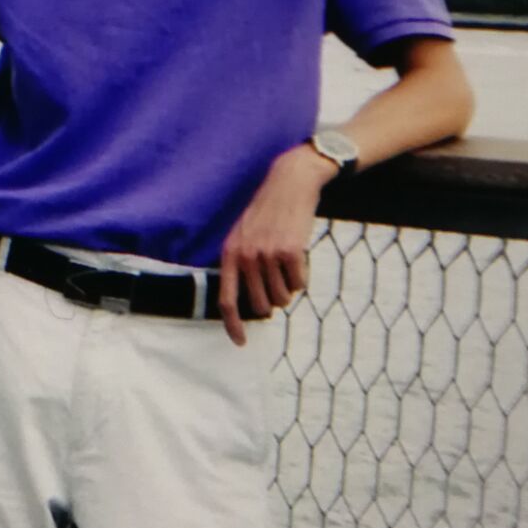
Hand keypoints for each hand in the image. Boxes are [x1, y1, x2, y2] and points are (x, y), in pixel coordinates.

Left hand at [218, 143, 334, 346]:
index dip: (233, 326)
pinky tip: (298, 253)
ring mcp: (267, 255)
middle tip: (278, 282)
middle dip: (272, 301)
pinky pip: (299, 284)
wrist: (289, 183)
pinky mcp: (290, 252)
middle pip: (260, 305)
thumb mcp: (243, 235)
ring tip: (286, 262)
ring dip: (288, 286)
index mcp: (229, 254)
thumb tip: (252, 305)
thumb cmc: (267, 213)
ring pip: (282, 298)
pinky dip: (302, 275)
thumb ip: (241, 266)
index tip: (241, 343)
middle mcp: (245, 256)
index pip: (226, 300)